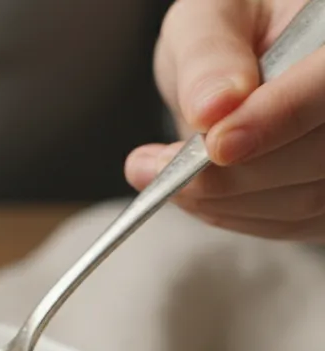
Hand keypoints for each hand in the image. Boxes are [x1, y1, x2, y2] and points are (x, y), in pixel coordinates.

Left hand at [127, 0, 324, 240]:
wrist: (239, 68)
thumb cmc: (231, 34)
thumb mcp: (207, 19)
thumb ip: (209, 53)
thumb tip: (214, 105)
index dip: (278, 120)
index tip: (216, 145)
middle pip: (316, 156)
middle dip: (228, 174)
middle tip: (149, 166)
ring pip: (303, 200)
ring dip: (220, 201)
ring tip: (160, 174)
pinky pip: (292, 223)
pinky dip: (233, 215)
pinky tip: (197, 193)